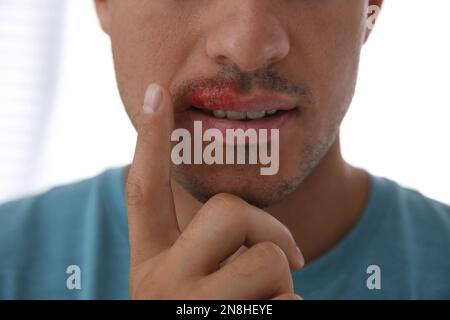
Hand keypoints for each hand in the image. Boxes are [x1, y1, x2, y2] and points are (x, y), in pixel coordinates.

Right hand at [125, 83, 303, 299]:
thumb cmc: (212, 311)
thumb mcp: (195, 283)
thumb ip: (205, 248)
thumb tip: (241, 221)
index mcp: (149, 264)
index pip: (144, 192)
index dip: (150, 140)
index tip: (155, 91)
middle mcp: (158, 282)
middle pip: (227, 210)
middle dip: (270, 229)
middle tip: (291, 258)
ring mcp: (190, 306)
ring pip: (268, 258)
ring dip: (284, 279)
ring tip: (266, 301)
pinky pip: (290, 300)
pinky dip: (292, 307)